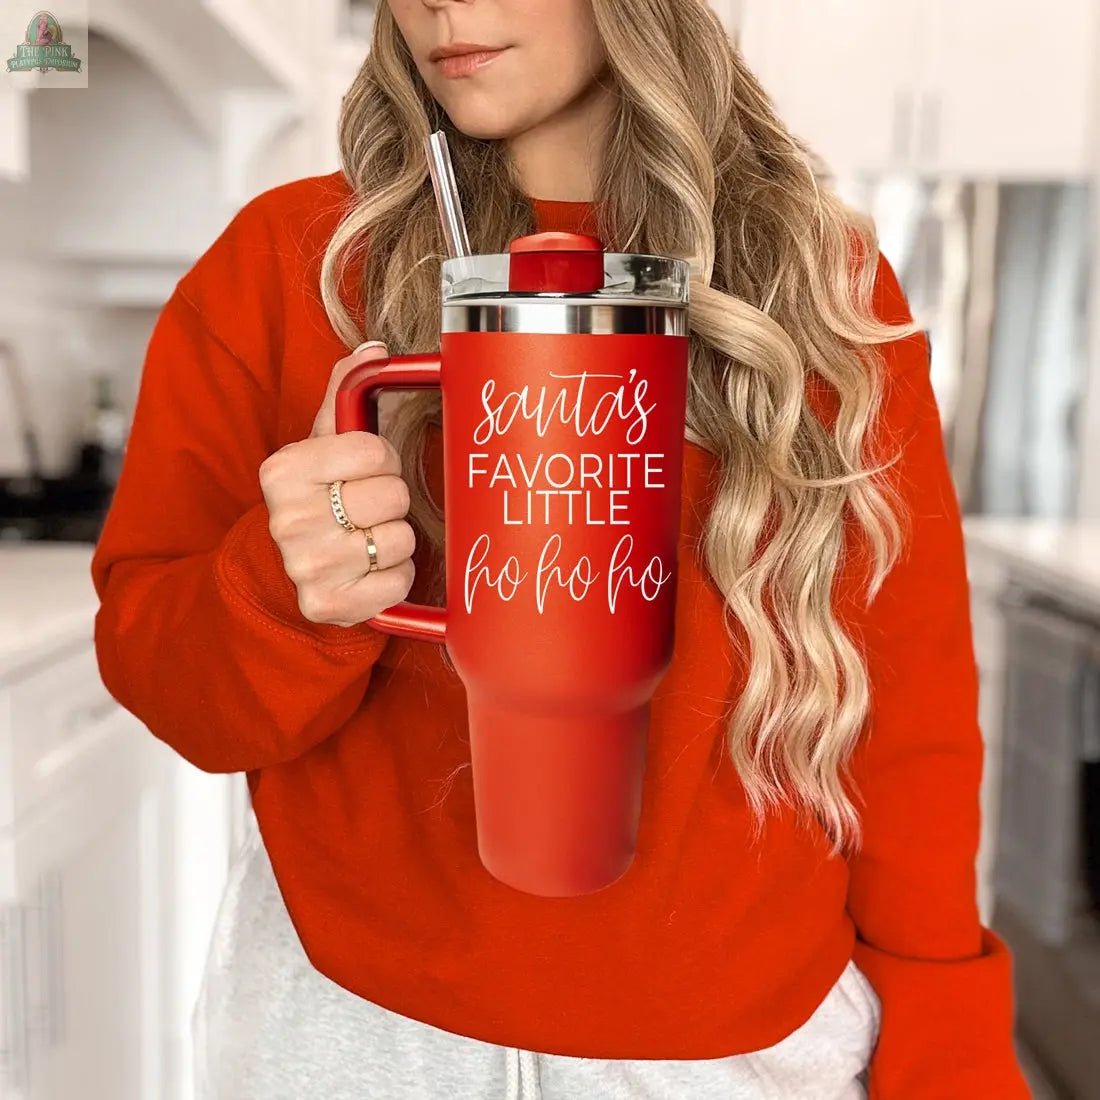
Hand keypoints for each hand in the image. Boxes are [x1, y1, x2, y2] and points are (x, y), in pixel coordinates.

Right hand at [259, 342, 415, 626]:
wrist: (284, 568)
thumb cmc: (315, 498)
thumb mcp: (321, 444)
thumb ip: (345, 395)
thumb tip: (373, 350)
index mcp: (283, 471)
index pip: (374, 450)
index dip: (383, 459)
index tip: (366, 470)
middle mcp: (289, 520)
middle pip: (392, 494)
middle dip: (391, 499)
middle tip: (368, 507)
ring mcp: (308, 567)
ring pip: (400, 539)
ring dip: (396, 539)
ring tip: (368, 537)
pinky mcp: (330, 605)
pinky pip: (398, 581)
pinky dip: (396, 576)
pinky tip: (371, 569)